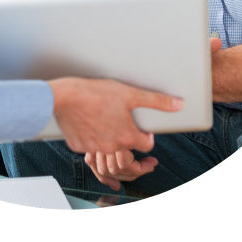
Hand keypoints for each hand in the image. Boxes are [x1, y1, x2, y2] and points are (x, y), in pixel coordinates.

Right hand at [82, 40, 220, 190]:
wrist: (63, 97)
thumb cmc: (95, 93)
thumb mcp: (130, 93)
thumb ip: (156, 101)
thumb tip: (178, 104)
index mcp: (127, 136)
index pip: (146, 144)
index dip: (145, 134)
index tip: (138, 127)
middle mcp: (112, 146)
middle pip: (125, 146)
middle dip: (124, 134)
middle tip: (116, 118)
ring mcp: (95, 148)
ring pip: (106, 146)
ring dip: (107, 136)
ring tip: (101, 117)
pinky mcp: (79, 146)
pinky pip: (89, 145)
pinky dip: (89, 136)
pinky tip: (87, 121)